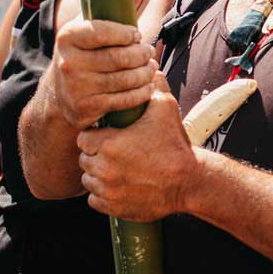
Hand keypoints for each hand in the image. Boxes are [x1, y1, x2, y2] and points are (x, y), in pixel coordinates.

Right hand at [50, 18, 156, 129]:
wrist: (59, 95)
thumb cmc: (81, 54)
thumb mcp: (88, 30)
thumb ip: (112, 10)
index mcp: (68, 36)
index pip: (102, 31)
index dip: (126, 33)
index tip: (136, 35)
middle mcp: (68, 62)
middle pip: (118, 57)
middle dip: (141, 54)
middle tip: (149, 52)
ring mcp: (76, 87)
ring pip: (124, 79)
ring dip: (145, 73)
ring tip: (151, 68)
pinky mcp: (85, 107)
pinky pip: (123, 100)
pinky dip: (141, 93)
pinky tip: (147, 87)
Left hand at [76, 73, 196, 220]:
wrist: (189, 181)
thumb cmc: (175, 145)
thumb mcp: (165, 108)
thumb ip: (153, 84)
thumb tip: (148, 65)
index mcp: (109, 144)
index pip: (83, 138)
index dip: (94, 136)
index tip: (107, 136)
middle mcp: (103, 168)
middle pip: (84, 159)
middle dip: (96, 155)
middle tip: (115, 152)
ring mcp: (107, 190)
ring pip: (88, 180)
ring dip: (98, 175)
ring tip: (117, 168)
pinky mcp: (112, 207)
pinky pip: (94, 200)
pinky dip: (103, 194)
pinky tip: (118, 185)